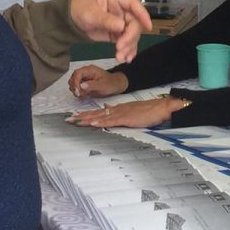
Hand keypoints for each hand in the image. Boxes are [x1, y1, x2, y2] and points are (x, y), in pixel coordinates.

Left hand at [67, 96, 187, 129]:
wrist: (161, 108)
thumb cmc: (149, 111)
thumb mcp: (132, 111)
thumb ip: (120, 112)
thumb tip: (108, 109)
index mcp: (118, 109)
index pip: (98, 111)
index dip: (86, 114)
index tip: (75, 116)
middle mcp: (116, 109)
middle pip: (95, 113)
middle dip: (81, 116)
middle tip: (67, 119)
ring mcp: (121, 113)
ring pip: (100, 116)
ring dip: (86, 119)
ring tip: (74, 121)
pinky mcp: (126, 118)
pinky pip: (110, 120)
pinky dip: (100, 121)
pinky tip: (91, 122)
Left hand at [69, 0, 150, 62]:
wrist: (72, 20)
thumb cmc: (80, 10)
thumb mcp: (91, 14)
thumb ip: (106, 19)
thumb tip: (121, 26)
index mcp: (116, 0)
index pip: (134, 4)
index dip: (143, 14)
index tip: (148, 27)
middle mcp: (122, 11)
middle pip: (135, 23)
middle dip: (130, 37)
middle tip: (120, 48)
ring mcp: (121, 23)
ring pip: (132, 35)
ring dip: (128, 47)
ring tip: (120, 57)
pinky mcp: (118, 34)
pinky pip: (127, 42)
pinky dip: (127, 51)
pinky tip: (125, 59)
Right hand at [69, 64, 127, 98]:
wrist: (115, 85)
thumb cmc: (111, 83)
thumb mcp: (103, 85)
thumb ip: (92, 85)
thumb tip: (82, 85)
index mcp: (89, 70)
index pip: (77, 74)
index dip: (75, 83)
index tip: (78, 91)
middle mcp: (85, 73)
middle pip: (72, 79)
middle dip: (75, 88)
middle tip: (82, 94)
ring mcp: (83, 79)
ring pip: (73, 84)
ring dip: (77, 91)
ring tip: (86, 95)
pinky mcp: (83, 84)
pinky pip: (76, 89)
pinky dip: (79, 93)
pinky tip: (86, 95)